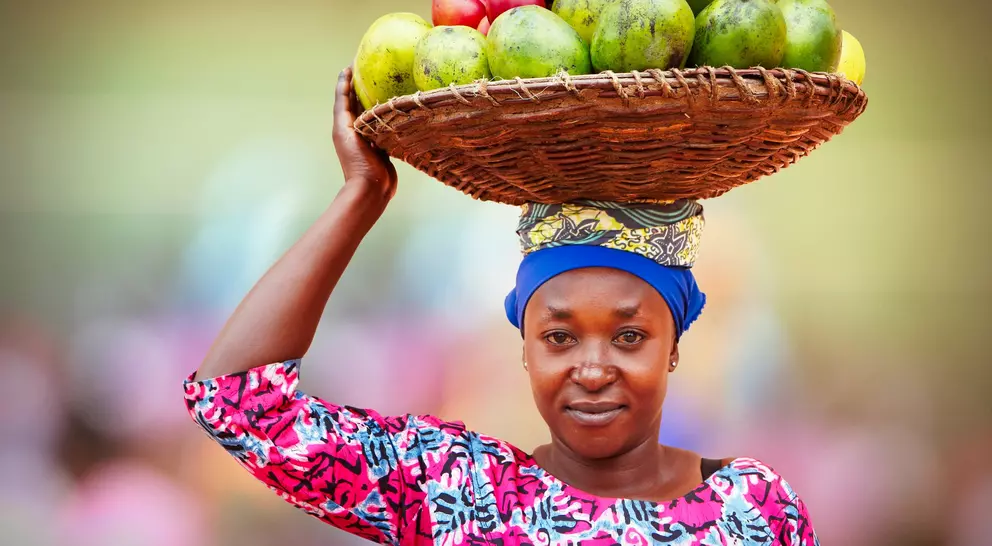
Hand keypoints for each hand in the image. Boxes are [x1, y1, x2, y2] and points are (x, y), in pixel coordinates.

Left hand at [333, 67, 397, 198]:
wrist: (371, 188)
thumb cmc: (357, 162)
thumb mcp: (346, 132)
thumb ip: (345, 111)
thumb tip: (347, 89)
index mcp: (343, 125)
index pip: (343, 96)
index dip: (346, 80)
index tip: (352, 64)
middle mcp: (355, 129)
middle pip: (358, 103)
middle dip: (362, 87)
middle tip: (372, 70)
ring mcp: (369, 138)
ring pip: (373, 114)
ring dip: (378, 101)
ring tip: (388, 85)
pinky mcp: (383, 147)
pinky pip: (386, 127)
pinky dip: (390, 117)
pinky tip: (400, 109)